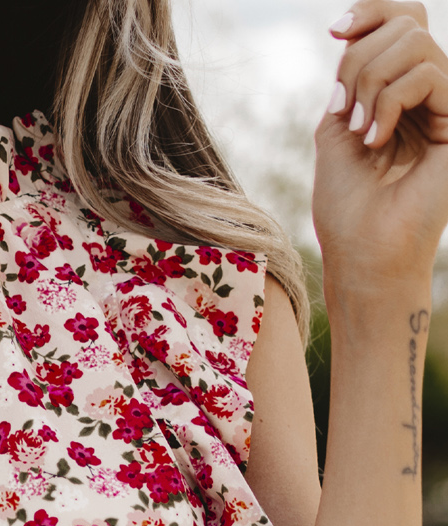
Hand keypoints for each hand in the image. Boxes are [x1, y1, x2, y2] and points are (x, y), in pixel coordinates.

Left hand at [313, 2, 447, 293]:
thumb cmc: (347, 207)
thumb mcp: (336, 127)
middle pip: (406, 22)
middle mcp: (429, 95)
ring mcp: (447, 107)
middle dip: (360, 59)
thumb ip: (349, 77)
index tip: (336, 31)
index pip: (400, 20)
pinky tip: (377, 139)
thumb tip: (356, 35)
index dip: (370, 10)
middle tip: (347, 112)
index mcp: (399, 93)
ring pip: (414, 41)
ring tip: (361, 131)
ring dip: (371, 81)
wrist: (364, 255)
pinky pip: (428, 72)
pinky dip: (389, 100)